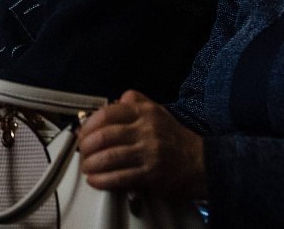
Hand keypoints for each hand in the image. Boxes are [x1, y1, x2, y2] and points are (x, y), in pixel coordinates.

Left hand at [77, 90, 205, 197]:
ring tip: (86, 167)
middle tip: (81, 152)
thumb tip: (110, 102)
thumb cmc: (175, 138)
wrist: (201, 162)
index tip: (82, 133)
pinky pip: (119, 177)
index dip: (89, 124)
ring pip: (109, 157)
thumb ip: (134, 102)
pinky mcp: (150, 174)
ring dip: (91, 164)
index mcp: (144, 112)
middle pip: (104, 136)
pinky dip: (103, 180)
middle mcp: (146, 130)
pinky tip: (95, 180)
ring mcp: (148, 152)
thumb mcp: (157, 111)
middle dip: (86, 146)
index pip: (107, 113)